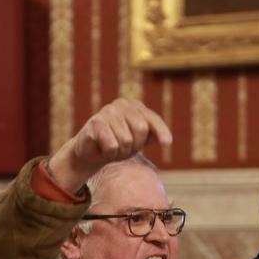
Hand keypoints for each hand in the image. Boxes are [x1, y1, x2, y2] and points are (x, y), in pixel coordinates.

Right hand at [46, 98, 171, 193]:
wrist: (90, 153)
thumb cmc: (117, 144)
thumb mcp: (138, 140)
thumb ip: (152, 136)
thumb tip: (167, 140)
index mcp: (134, 106)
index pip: (151, 118)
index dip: (161, 131)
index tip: (167, 143)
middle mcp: (121, 105)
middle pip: (141, 129)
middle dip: (135, 145)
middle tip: (125, 148)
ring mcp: (107, 112)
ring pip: (126, 140)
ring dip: (120, 152)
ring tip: (113, 149)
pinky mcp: (95, 123)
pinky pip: (112, 145)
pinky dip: (109, 154)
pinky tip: (103, 149)